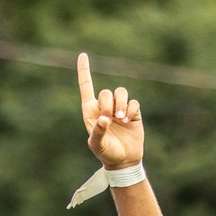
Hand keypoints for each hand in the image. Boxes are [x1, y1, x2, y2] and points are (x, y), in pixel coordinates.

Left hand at [77, 53, 143, 169]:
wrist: (124, 160)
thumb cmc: (106, 153)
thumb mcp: (97, 144)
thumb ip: (98, 131)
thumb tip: (104, 119)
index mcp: (90, 112)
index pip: (86, 87)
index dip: (84, 71)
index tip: (82, 55)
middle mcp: (104, 107)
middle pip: (106, 92)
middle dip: (108, 104)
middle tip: (110, 119)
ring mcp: (119, 109)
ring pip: (120, 93)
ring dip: (121, 104)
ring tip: (121, 119)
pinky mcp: (133, 112)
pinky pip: (133, 102)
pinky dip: (131, 110)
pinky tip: (129, 121)